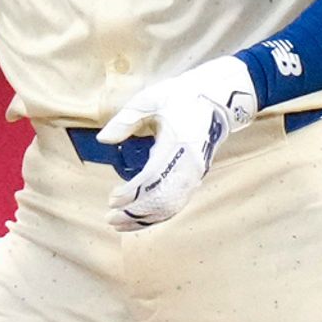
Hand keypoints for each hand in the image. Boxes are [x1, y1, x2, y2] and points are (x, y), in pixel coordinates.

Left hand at [95, 54, 257, 230]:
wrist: (218, 100)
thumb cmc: (182, 97)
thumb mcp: (151, 99)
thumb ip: (126, 120)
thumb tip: (103, 139)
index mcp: (177, 143)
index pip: (152, 178)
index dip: (131, 193)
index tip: (112, 198)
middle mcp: (189, 164)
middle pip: (161, 199)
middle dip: (134, 212)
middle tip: (110, 217)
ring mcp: (195, 173)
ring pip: (170, 206)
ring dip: (145, 219)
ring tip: (121, 223)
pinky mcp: (197, 178)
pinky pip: (178, 204)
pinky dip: (159, 215)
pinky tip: (141, 219)